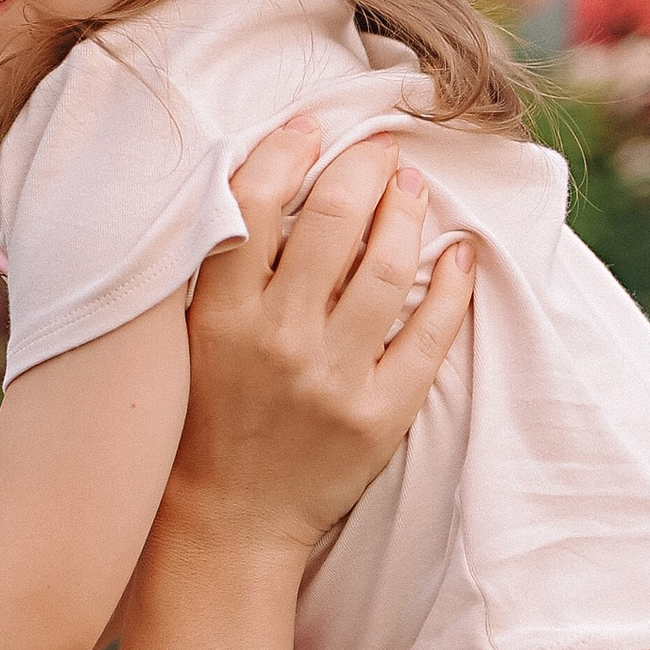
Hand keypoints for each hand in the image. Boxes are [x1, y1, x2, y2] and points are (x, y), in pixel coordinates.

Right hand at [172, 121, 473, 554]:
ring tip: (413, 188)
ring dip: (408, 213)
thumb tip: (272, 178)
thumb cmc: (203, 419)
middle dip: (365, 167)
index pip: (254, 202)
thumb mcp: (189, 337)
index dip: (288, 150)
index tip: (313, 128)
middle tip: (381, 149)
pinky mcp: (378, 416)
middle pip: (333, 221)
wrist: (226, 522)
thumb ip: (220, 267)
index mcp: (219, 314)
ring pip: (387, 268)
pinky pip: (428, 336)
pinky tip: (460, 254)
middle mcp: (276, 340)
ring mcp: (332, 379)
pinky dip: (452, 286)